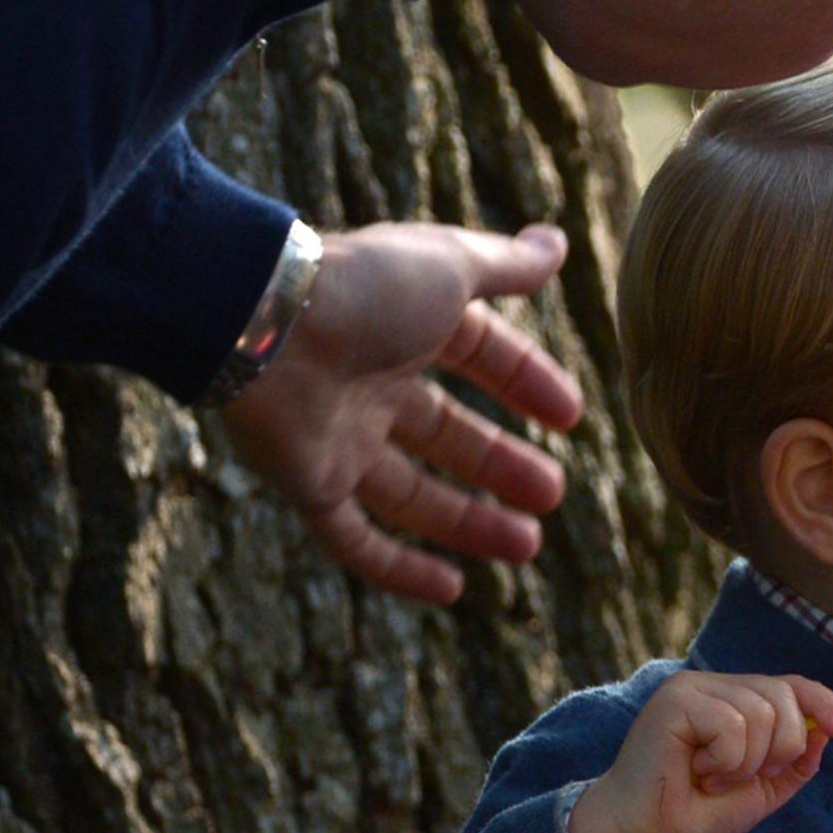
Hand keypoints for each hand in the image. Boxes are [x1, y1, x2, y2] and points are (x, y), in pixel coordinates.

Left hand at [219, 221, 584, 604]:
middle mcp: (372, 383)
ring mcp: (339, 438)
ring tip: (527, 547)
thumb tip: (557, 242)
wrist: (262, 325)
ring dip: (469, 521)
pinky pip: (355, 539)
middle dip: (501, 465)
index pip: (479, 356)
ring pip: (411, 494)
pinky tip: (451, 590)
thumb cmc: (363, 287)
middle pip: (447, 433)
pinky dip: (400, 568)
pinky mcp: (308, 484)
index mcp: (407, 325)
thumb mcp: (450, 266)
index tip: (571, 419)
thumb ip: (504, 265)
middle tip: (552, 494)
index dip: (525, 383)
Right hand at [565, 672, 832, 832]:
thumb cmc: (695, 813)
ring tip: (713, 779)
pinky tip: (698, 772)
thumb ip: (794, 761)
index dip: (822, 701)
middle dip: (780, 749)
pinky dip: (726, 761)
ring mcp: (691, 689)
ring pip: (761, 713)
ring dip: (746, 763)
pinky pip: (732, 724)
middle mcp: (712, 686)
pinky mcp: (675, 701)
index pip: (788, 684)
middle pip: (783, 696)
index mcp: (732, 700)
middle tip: (740, 779)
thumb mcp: (760, 789)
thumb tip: (826, 730)